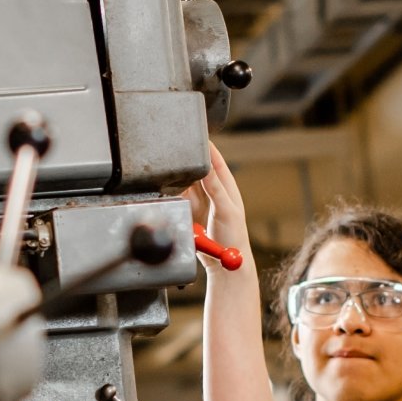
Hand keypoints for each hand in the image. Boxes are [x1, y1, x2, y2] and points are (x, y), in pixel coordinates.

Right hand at [182, 141, 252, 262]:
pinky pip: (177, 199)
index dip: (207, 147)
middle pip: (197, 169)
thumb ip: (216, 188)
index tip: (197, 133)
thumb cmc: (234, 239)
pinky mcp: (189, 213)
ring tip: (170, 171)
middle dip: (188, 160)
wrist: (224, 267)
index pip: (216, 160)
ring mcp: (200, 202)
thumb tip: (208, 166)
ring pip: (184, 183)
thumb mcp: (226, 210)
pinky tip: (167, 191)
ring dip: (178, 179)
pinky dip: (173, 195)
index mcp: (226, 187)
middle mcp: (212, 192)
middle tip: (176, 149)